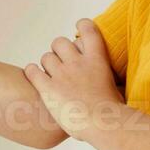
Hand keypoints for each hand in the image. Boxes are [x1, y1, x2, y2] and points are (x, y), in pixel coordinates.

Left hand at [22, 20, 122, 139]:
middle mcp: (77, 63)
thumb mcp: (118, 88)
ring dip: (47, 64)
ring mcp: (62, 74)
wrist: (103, 124)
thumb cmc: (113, 111)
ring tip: (50, 75)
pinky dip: (32, 72)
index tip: (79, 27)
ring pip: (45, 57)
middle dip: (58, 50)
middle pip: (59, 42)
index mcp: (97, 60)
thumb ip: (111, 79)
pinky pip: (32, 71)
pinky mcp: (48, 88)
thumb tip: (116, 81)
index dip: (82, 25)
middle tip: (61, 62)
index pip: (88, 30)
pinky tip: (35, 76)